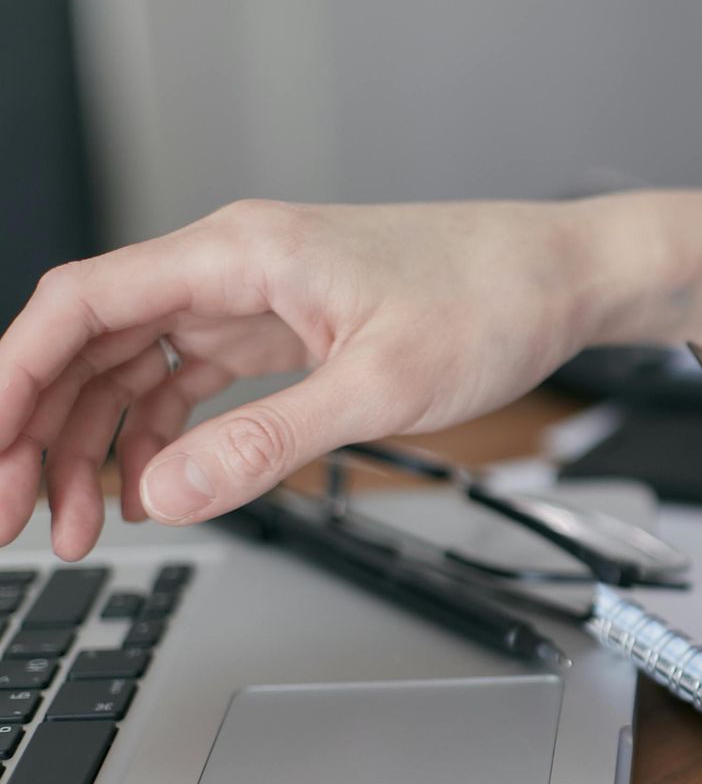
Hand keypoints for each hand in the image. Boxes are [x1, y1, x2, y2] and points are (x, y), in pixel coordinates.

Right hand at [0, 198, 650, 557]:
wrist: (563, 278)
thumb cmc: (492, 300)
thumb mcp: (382, 386)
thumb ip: (270, 441)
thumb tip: (169, 491)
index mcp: (240, 253)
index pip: (81, 305)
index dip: (12, 379)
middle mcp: (233, 267)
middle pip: (91, 343)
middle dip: (41, 429)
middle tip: (15, 517)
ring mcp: (256, 299)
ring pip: (135, 368)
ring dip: (99, 444)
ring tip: (80, 530)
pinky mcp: (285, 332)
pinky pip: (192, 382)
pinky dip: (162, 437)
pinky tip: (152, 492)